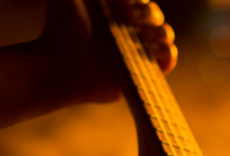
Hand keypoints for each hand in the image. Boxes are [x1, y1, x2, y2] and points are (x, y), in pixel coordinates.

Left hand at [40, 0, 177, 103]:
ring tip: (141, 35)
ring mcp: (137, 54)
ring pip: (166, 35)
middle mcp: (128, 33)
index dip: (138, 1)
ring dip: (159, 31)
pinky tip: (150, 48)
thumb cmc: (61, 29)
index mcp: (115, 14)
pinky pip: (169, 59)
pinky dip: (166, 51)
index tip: (121, 3)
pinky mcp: (144, 74)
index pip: (141, 2)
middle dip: (149, 13)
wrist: (61, 62)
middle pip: (156, 16)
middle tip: (130, 17)